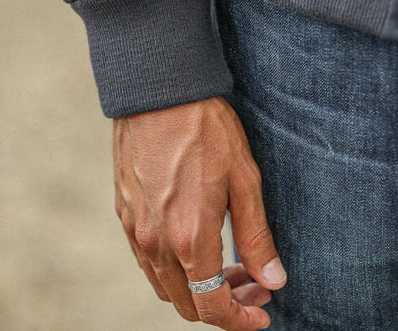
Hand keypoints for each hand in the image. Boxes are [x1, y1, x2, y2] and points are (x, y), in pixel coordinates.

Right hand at [113, 97, 286, 329]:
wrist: (157, 90)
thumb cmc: (206, 129)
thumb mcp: (244, 180)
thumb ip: (256, 236)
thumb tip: (273, 280)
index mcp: (191, 238)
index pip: (212, 307)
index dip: (240, 321)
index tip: (261, 315)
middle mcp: (156, 242)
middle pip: (187, 303)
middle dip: (223, 304)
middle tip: (252, 282)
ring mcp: (135, 228)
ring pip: (165, 285)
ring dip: (197, 288)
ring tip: (227, 263)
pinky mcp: (124, 212)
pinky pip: (146, 259)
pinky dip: (173, 268)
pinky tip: (194, 242)